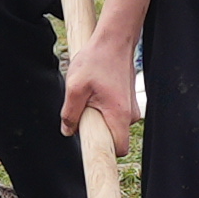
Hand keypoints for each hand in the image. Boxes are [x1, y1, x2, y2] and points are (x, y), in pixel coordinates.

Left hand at [63, 6, 146, 145]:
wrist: (114, 41)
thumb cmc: (96, 61)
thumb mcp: (75, 87)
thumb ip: (69, 113)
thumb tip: (67, 131)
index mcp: (119, 115)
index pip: (119, 149)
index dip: (105, 155)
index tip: (93, 156)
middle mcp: (130, 115)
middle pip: (112, 138)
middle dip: (96, 131)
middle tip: (83, 112)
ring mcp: (131, 108)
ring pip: (112, 125)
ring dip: (98, 118)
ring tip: (89, 96)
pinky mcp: (128, 101)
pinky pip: (114, 115)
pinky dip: (103, 109)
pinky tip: (95, 91)